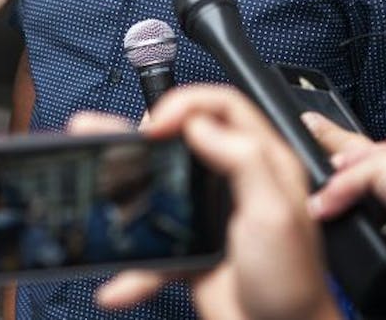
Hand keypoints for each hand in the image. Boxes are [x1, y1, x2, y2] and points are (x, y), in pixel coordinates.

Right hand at [85, 86, 341, 319]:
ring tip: (93, 172)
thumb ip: (243, 160)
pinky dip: (134, 266)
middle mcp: (237, 180)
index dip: (187, 104)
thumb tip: (200, 123)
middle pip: (184, 138)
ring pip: (160, 186)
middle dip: (144, 134)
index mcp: (265, 161)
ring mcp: (211, 213)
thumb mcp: (274, 213)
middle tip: (119, 140)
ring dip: (124, 188)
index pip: (224, 107)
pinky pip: (153, 245)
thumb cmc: (292, 281)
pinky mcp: (192, 248)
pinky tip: (120, 280)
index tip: (156, 125)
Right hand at [306, 117, 385, 233]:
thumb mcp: (379, 167)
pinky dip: (380, 230)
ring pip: (380, 202)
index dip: (329, 136)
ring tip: (337, 208)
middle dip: (343, 176)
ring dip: (362, 206)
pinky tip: (372, 232)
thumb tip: (318, 202)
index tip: (308, 121)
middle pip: (365, 174)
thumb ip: (344, 180)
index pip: (355, 143)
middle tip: (318, 176)